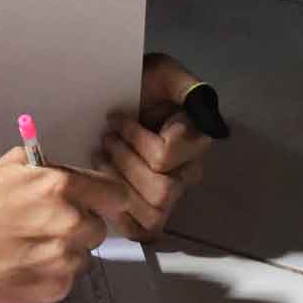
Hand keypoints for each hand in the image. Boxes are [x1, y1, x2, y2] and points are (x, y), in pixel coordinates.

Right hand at [0, 149, 131, 302]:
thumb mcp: (11, 166)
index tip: (98, 206)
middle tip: (47, 228)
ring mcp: (64, 258)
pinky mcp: (54, 288)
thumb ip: (51, 167)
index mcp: (61, 185)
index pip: (115, 195)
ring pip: (84, 257)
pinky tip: (24, 267)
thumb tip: (77, 173)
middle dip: (79, 228)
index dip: (105, 200)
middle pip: (99, 228)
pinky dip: (51, 277)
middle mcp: (70, 222)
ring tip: (29, 249)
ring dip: (64, 254)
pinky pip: (68, 281)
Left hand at [95, 53, 214, 242]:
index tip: (115, 118)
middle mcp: (189, 170)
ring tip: (101, 158)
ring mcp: (172, 194)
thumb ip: (184, 85)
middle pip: (163, 189)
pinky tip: (105, 188)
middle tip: (105, 139)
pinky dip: (122, 215)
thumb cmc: (135, 84)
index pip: (167, 155)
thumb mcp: (160, 71)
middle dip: (125, 163)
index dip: (135, 138)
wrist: (110, 99)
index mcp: (195, 138)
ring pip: (155, 211)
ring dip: (120, 183)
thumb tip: (202, 108)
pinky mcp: (149, 211)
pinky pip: (144, 230)